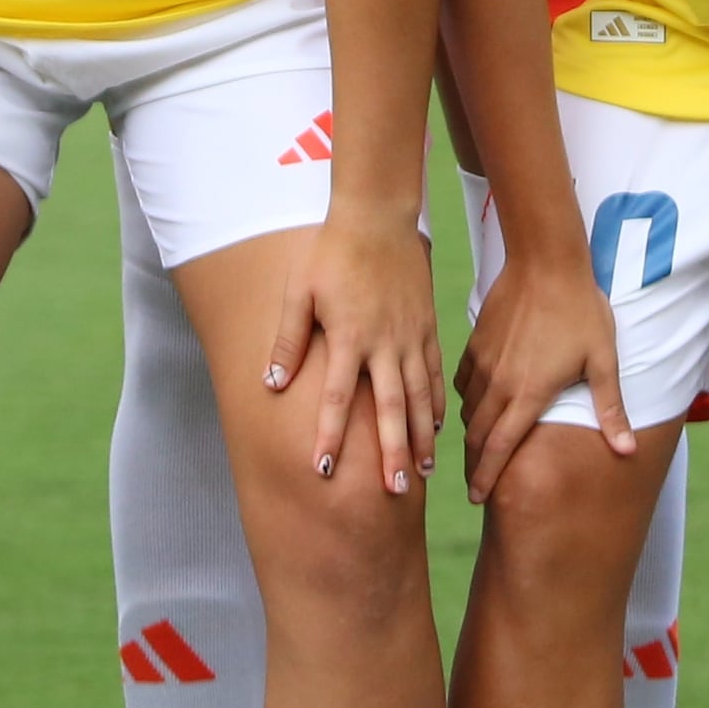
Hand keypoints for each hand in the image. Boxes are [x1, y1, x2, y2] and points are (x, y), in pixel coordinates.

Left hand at [266, 203, 441, 494]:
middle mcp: (384, 343)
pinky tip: (437, 429)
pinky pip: (434, 374)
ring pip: (419, 396)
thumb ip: (288, 340)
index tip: (323, 470)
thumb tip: (271, 383)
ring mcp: (410, 336)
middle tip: (395, 492)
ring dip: (420, 437)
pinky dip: (437, 404)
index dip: (330, 435)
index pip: (338, 398)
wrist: (377, 215)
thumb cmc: (331, 252)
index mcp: (349, 337)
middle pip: (390, 408)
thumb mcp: (300, 292)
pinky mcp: (426, 327)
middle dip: (392, 452)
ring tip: (421, 473)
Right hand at [451, 250, 630, 501]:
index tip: (478, 499)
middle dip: (475, 465)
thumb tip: (627, 451)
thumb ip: (610, 409)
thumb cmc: (581, 310)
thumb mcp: (602, 361)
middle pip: (477, 436)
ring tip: (479, 450)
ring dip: (472, 434)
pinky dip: (466, 402)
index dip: (486, 477)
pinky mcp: (476, 344)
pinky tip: (476, 405)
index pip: (499, 449)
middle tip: (477, 487)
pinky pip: (463, 384)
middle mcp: (499, 384)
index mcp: (528, 394)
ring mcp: (483, 363)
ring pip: (468, 411)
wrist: (545, 261)